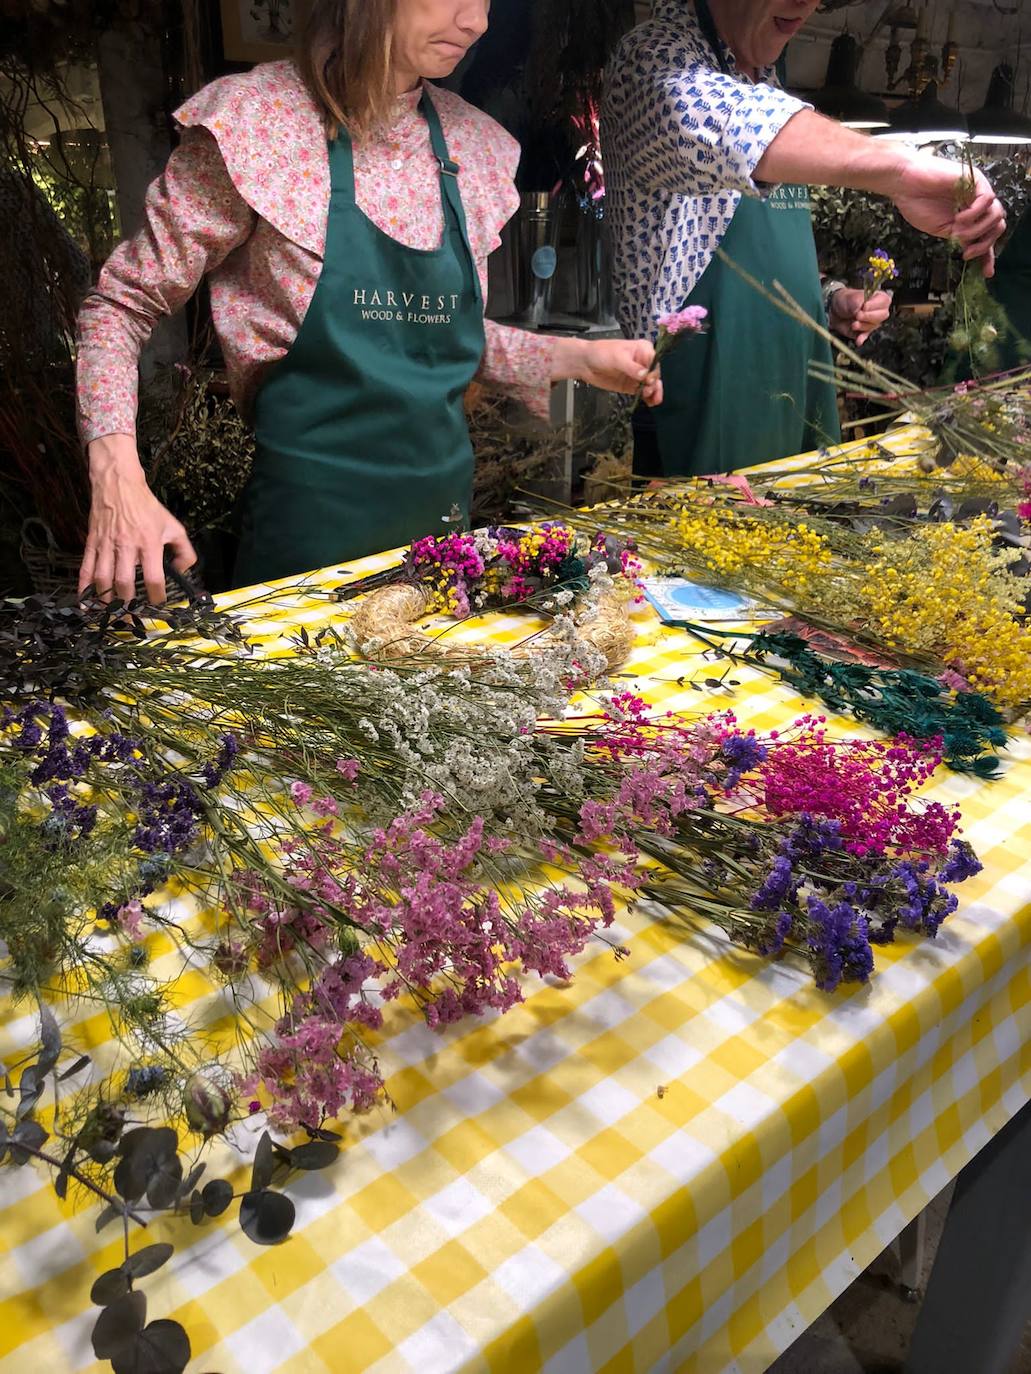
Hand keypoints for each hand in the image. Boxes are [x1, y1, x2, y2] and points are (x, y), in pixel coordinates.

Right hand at [80, 437, 195, 604]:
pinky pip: (86, 569)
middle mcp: (126, 546)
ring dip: (107, 600)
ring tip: (112, 615)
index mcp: (149, 543)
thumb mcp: (173, 525)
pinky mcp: (92, 543)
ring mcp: (106, 545)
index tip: (159, 606)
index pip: (153, 577)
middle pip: (125, 583)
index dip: (157, 596)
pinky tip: (85, 603)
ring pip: (103, 579)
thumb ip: (185, 550)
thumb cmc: (146, 506)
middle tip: (132, 620)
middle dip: (128, 605)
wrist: (118, 484)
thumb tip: (184, 570)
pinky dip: (84, 587)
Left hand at [552, 338, 663, 405]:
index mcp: (642, 349)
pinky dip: (648, 398)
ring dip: (654, 393)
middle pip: (655, 375)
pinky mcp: (632, 386)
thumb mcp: (616, 357)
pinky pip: (643, 393)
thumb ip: (631, 367)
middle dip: (654, 384)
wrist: (585, 363)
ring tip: (653, 400)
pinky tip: (650, 403)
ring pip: (652, 385)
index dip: (653, 371)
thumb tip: (644, 374)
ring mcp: (638, 375)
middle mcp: (643, 362)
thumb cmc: (600, 352)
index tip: (649, 380)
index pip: (654, 361)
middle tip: (648, 391)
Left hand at [829, 287, 892, 345]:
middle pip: (882, 315)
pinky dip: (862, 338)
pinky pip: (866, 336)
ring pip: (873, 326)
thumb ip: (858, 302)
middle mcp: (878, 310)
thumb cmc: (845, 300)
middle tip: (858, 315)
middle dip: (869, 316)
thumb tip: (861, 309)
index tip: (865, 306)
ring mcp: (872, 322)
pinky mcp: (864, 332)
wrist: (834, 311)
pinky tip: (858, 340)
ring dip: (862, 326)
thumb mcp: (851, 297)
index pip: (884, 301)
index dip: (874, 305)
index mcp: (878, 298)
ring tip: (853, 324)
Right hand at [891, 157, 1005, 277]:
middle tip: (967, 252)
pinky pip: (987, 200)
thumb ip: (959, 236)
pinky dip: (974, 215)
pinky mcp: (974, 179)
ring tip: (957, 231)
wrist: (903, 184)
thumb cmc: (916, 203)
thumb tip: (972, 248)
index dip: (989, 254)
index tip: (986, 273)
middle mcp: (976, 202)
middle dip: (985, 244)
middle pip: (997, 226)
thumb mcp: (941, 229)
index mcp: (968, 214)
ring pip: (996, 215)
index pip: (987, 235)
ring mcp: (976, 190)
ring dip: (977, 230)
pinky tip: (958, 218)